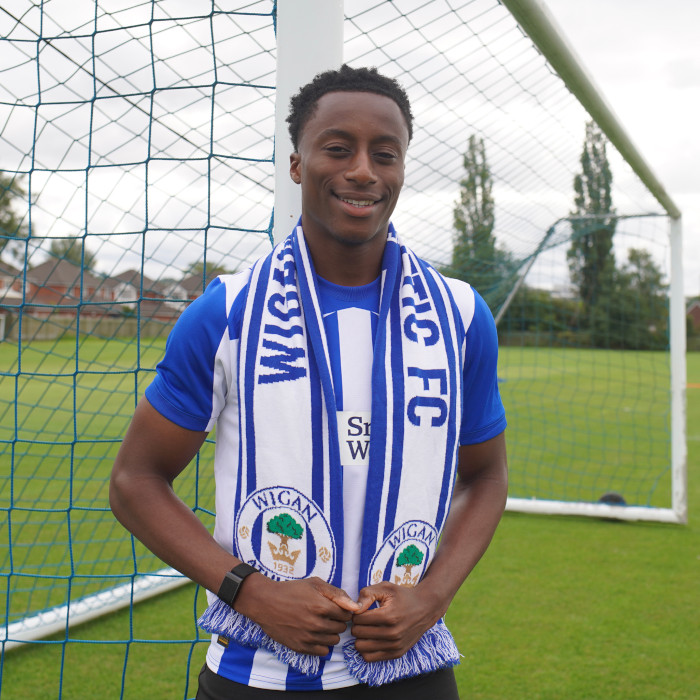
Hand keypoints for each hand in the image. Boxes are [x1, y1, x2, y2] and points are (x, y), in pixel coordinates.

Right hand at [236, 575, 360, 656]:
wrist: (265, 602)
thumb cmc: (292, 590)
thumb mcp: (315, 584)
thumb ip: (337, 594)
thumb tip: (356, 607)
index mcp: (322, 606)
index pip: (347, 615)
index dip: (342, 610)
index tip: (334, 607)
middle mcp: (316, 624)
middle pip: (341, 628)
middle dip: (337, 621)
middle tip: (326, 614)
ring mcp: (308, 637)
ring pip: (334, 640)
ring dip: (330, 632)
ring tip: (320, 623)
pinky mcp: (300, 647)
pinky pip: (323, 652)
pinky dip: (322, 644)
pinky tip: (314, 633)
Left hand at [350, 582, 442, 661]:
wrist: (425, 608)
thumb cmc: (403, 596)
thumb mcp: (386, 588)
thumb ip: (367, 594)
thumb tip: (354, 608)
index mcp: (389, 616)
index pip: (358, 619)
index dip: (357, 613)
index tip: (363, 610)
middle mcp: (393, 634)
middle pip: (358, 633)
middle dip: (358, 624)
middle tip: (364, 619)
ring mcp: (395, 646)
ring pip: (361, 647)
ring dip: (361, 637)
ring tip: (367, 628)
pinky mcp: (397, 653)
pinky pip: (370, 657)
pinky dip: (367, 648)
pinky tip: (372, 638)